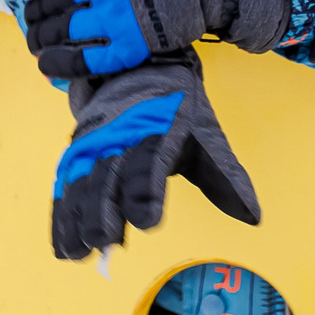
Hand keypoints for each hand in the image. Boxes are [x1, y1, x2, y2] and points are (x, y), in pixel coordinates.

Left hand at [2, 0, 287, 78]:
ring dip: (40, 40)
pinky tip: (48, 65)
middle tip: (31, 18)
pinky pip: (83, 62)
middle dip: (32, 13)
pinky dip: (60, 65)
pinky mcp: (131, 45)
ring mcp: (115, 15)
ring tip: (36, 41)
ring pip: (60, 33)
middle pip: (46, 3)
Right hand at [50, 54, 260, 260]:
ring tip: (77, 252)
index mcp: (156, 129)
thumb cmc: (178, 107)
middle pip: (107, 177)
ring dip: (76, 218)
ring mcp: (94, 143)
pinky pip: (65, 184)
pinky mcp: (77, 151)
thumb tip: (253, 218)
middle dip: (103, 211)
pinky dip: (61, 215)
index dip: (146, 191)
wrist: (139, 62)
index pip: (149, 162)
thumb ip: (225, 177)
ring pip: (81, 183)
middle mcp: (120, 136)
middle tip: (105, 242)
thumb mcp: (206, 135)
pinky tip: (63, 246)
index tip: (146, 221)